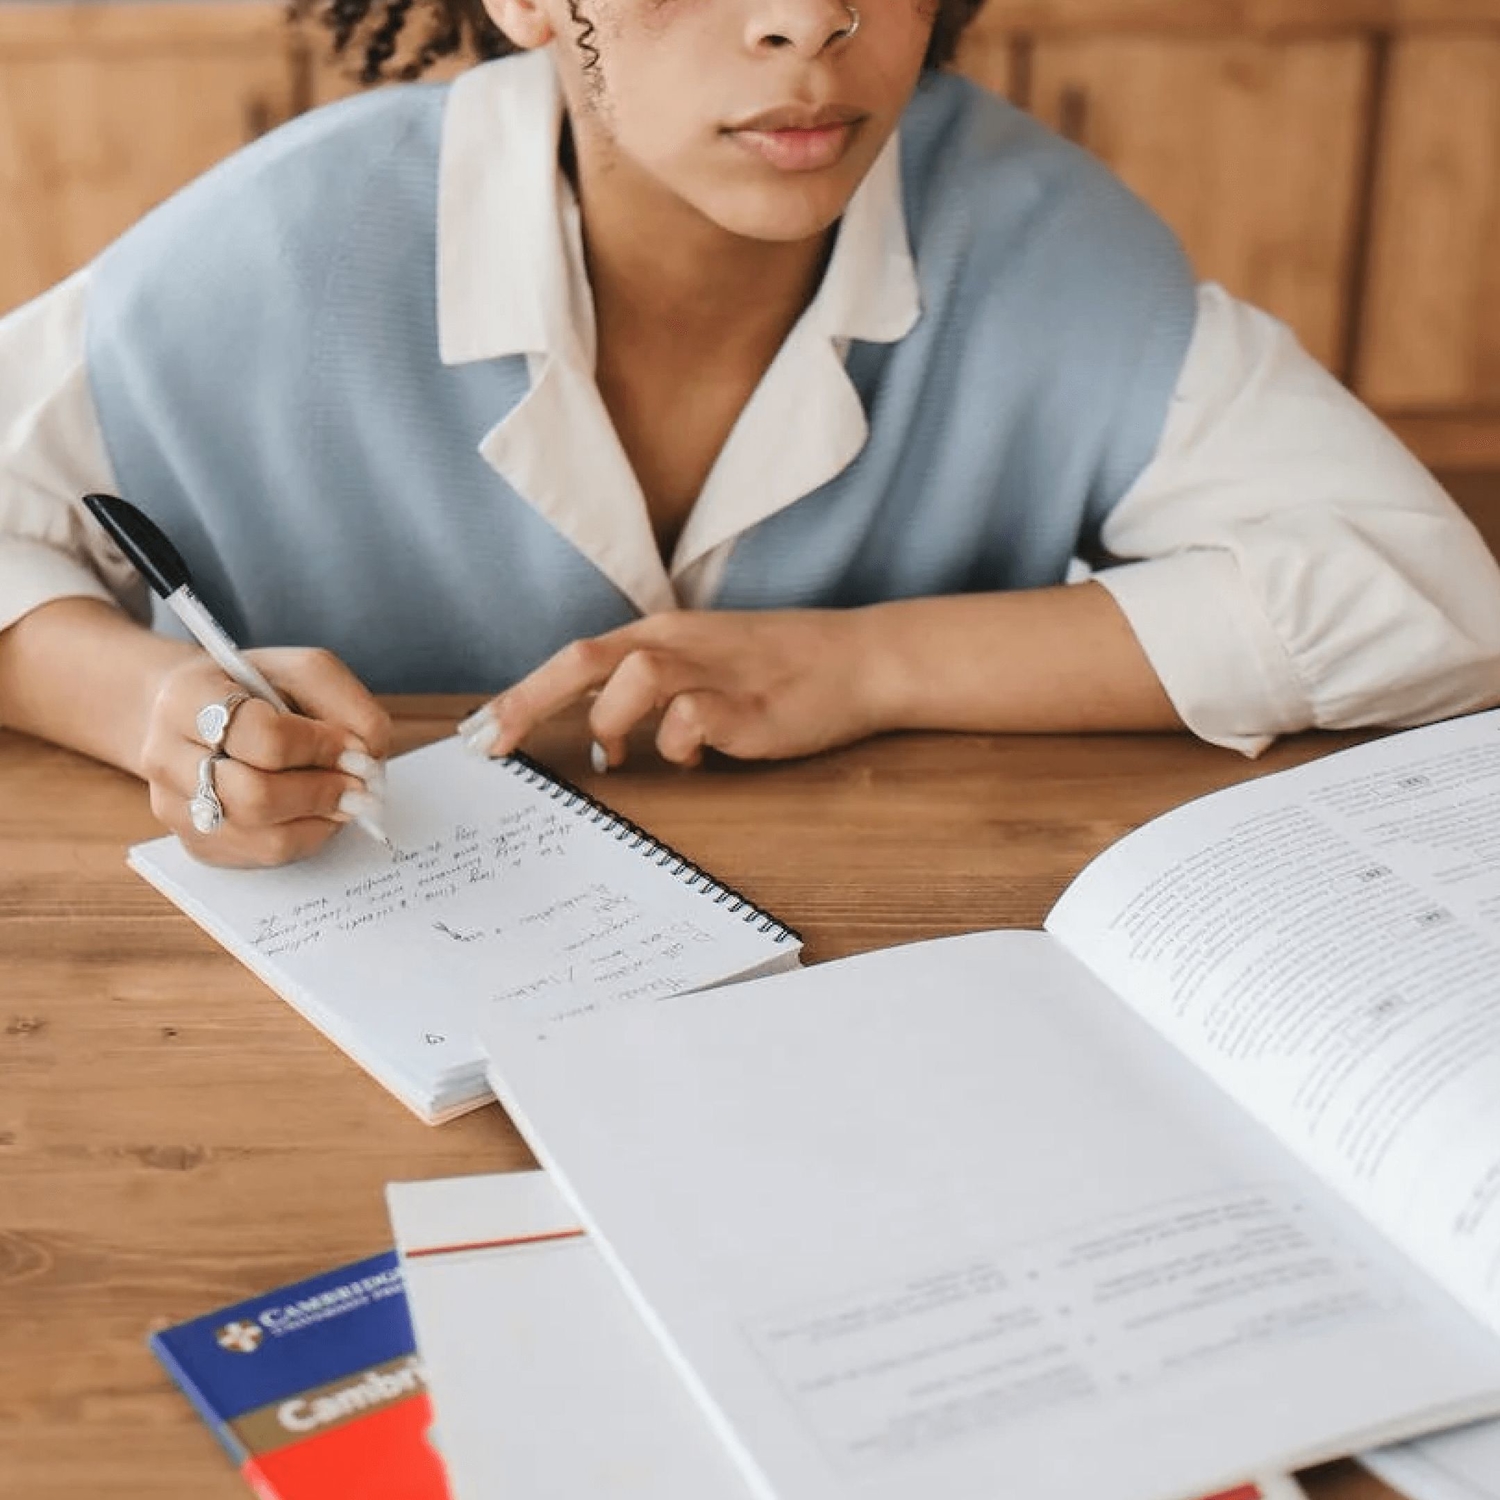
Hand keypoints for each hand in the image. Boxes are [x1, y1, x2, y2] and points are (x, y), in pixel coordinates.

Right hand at [140, 648, 391, 866]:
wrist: (202, 714)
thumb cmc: (257, 689)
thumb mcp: (305, 672)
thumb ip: (347, 704)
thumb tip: (369, 756)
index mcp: (186, 697)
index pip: (260, 735)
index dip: (319, 746)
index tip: (355, 748)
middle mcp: (165, 756)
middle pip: (254, 796)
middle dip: (322, 791)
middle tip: (360, 785)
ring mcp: (174, 806)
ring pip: (261, 836)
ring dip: (320, 819)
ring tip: (346, 799)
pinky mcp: (194, 841)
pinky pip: (261, 856)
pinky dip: (306, 837)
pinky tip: (319, 813)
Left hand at [464, 610, 889, 768]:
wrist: (860, 658)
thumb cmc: (780, 669)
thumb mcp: (704, 666)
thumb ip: (651, 692)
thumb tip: (599, 733)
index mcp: (663, 635)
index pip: (577, 657)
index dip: (523, 693)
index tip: (479, 732)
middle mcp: (679, 645)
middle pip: (584, 659)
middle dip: (527, 701)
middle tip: (490, 743)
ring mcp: (713, 673)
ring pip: (633, 678)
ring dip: (613, 721)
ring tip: (622, 754)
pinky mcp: (747, 706)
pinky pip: (690, 720)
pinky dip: (679, 744)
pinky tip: (696, 756)